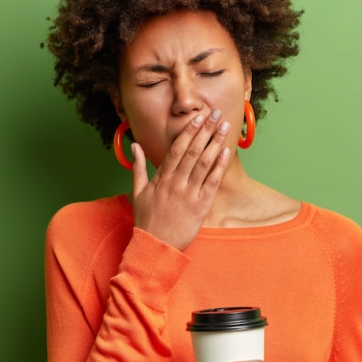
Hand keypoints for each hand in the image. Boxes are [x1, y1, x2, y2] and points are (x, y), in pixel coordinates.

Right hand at [131, 110, 231, 250]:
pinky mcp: (200, 207)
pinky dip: (219, 166)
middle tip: (215, 114)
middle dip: (205, 131)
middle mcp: (175, 183)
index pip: (176, 149)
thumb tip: (135, 146)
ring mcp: (189, 195)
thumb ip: (138, 167)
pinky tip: (227, 152)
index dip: (188, 131)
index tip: (198, 117)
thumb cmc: (147, 220)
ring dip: (215, 143)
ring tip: (224, 127)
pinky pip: (211, 183)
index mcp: (161, 178)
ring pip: (203, 163)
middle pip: (192, 151)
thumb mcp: (138, 192)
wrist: (155, 248)